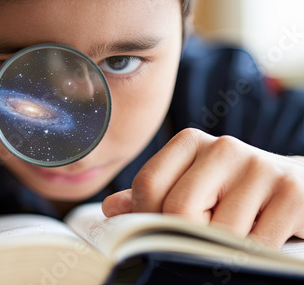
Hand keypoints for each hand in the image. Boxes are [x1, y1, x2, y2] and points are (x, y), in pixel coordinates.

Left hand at [102, 128, 303, 247]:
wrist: (294, 187)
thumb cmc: (231, 189)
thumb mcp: (189, 185)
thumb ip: (152, 195)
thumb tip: (110, 207)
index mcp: (190, 142)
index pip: (148, 185)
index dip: (147, 216)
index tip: (158, 229)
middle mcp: (224, 147)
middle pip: (178, 209)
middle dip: (186, 234)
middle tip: (202, 234)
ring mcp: (260, 167)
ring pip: (218, 232)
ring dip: (222, 245)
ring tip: (236, 230)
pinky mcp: (292, 193)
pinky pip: (256, 243)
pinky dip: (251, 252)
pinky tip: (259, 235)